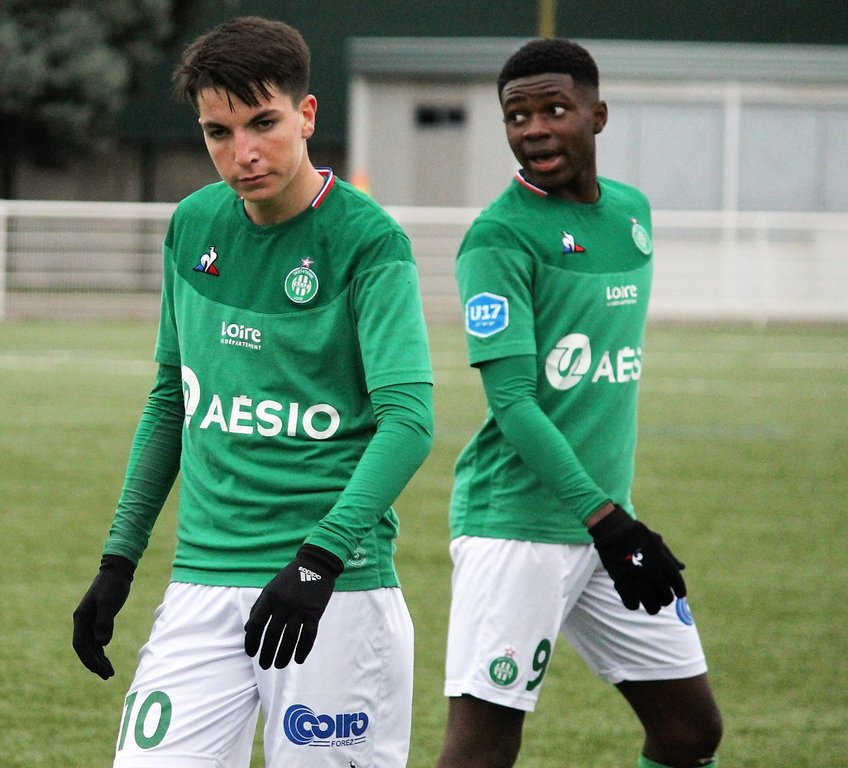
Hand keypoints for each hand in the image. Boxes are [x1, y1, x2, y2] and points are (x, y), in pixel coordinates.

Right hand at [72, 555, 134, 678]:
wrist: (117, 571)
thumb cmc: (113, 586)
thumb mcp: (109, 603)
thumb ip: (105, 622)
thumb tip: (102, 643)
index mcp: (81, 618)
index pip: (81, 645)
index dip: (88, 659)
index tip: (99, 671)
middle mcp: (82, 621)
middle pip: (85, 648)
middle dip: (94, 663)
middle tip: (107, 676)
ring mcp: (89, 620)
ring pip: (91, 645)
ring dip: (98, 659)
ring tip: (109, 673)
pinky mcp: (97, 618)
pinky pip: (96, 639)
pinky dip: (101, 650)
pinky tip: (106, 658)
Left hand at [244, 544, 343, 668]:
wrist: (316, 564)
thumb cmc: (290, 577)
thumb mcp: (271, 588)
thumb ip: (259, 607)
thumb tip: (248, 630)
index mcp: (270, 597)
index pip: (257, 623)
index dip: (252, 640)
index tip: (250, 653)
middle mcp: (284, 604)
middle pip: (273, 634)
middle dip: (267, 653)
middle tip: (264, 665)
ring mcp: (301, 608)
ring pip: (290, 638)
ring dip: (284, 655)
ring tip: (279, 665)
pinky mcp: (315, 612)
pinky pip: (309, 635)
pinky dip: (304, 649)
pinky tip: (298, 660)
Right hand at [588, 505, 685, 614]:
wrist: (613, 529)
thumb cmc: (637, 534)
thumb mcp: (657, 541)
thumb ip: (669, 557)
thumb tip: (682, 567)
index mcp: (664, 562)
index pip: (679, 585)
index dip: (680, 592)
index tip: (678, 594)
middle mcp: (653, 573)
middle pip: (666, 598)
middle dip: (664, 600)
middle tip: (660, 599)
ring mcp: (638, 580)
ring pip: (651, 606)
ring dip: (652, 607)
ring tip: (650, 605)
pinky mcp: (622, 583)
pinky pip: (631, 604)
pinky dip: (633, 604)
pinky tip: (633, 600)